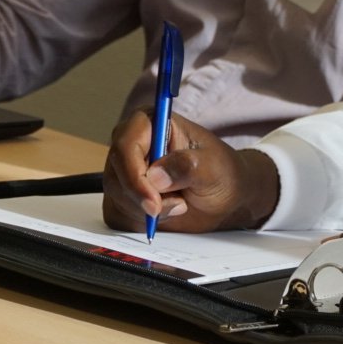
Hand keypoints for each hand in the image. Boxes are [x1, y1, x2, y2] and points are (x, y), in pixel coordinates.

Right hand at [101, 110, 278, 233]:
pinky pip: (120, 213)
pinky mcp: (123, 195)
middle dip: (144, 198)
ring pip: (117, 196)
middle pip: (117, 174)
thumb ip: (187, 166)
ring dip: (148, 210)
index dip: (135, 176)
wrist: (225, 196)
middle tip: (178, 206)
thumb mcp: (213, 166)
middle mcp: (131, 144)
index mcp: (150, 123)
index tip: (153, 202)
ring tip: (181, 203)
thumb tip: (155, 176)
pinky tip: (168, 212)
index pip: (126, 146)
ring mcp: (124, 171)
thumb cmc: (221, 172)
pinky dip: (142, 220)